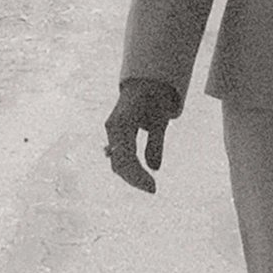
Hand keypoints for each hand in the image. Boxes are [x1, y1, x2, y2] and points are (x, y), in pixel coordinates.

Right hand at [104, 77, 180, 193]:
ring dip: (132, 175)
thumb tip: (154, 167)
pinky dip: (129, 168)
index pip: (125, 157)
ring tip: (149, 185)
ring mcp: (113, 132)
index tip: (152, 187)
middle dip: (135, 178)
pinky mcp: (116, 136)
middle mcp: (113, 129)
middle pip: (119, 163)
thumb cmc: (155, 99)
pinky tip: (140, 179)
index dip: (137, 175)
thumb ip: (155, 143)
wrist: (145, 84)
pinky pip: (119, 157)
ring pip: (118, 162)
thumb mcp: (160, 120)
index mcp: (122, 124)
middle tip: (153, 189)